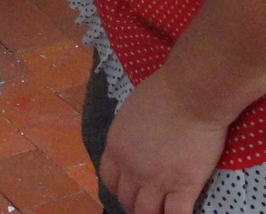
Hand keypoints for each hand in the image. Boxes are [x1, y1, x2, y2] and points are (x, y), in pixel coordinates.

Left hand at [99, 66, 227, 213]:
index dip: (118, 188)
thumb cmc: (160, 94)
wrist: (188, 96)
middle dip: (134, 205)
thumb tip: (135, 140)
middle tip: (146, 205)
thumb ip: (129, 134)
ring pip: (147, 213)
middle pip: (126, 199)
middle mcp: (130, 168)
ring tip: (160, 213)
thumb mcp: (130, 114)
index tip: (127, 190)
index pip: (108, 179)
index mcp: (115, 148)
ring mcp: (156, 180)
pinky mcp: (183, 186)